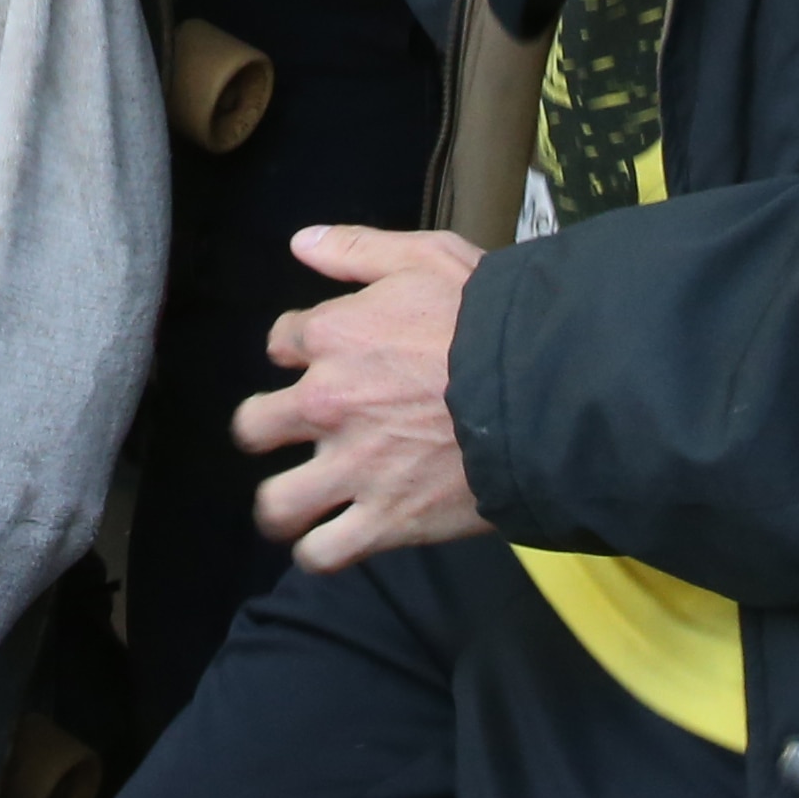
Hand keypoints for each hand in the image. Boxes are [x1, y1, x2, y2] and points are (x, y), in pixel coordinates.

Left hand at [240, 226, 489, 570]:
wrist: (544, 389)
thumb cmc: (489, 319)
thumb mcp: (426, 256)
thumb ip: (356, 249)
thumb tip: (301, 242)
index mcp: (332, 336)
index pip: (281, 343)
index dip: (300, 350)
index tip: (323, 360)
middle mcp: (327, 403)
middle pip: (254, 426)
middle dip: (265, 430)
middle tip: (289, 435)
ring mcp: (353, 468)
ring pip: (277, 504)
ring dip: (281, 505)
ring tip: (295, 505)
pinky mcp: (385, 520)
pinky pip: (323, 554)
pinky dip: (319, 554)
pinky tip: (330, 542)